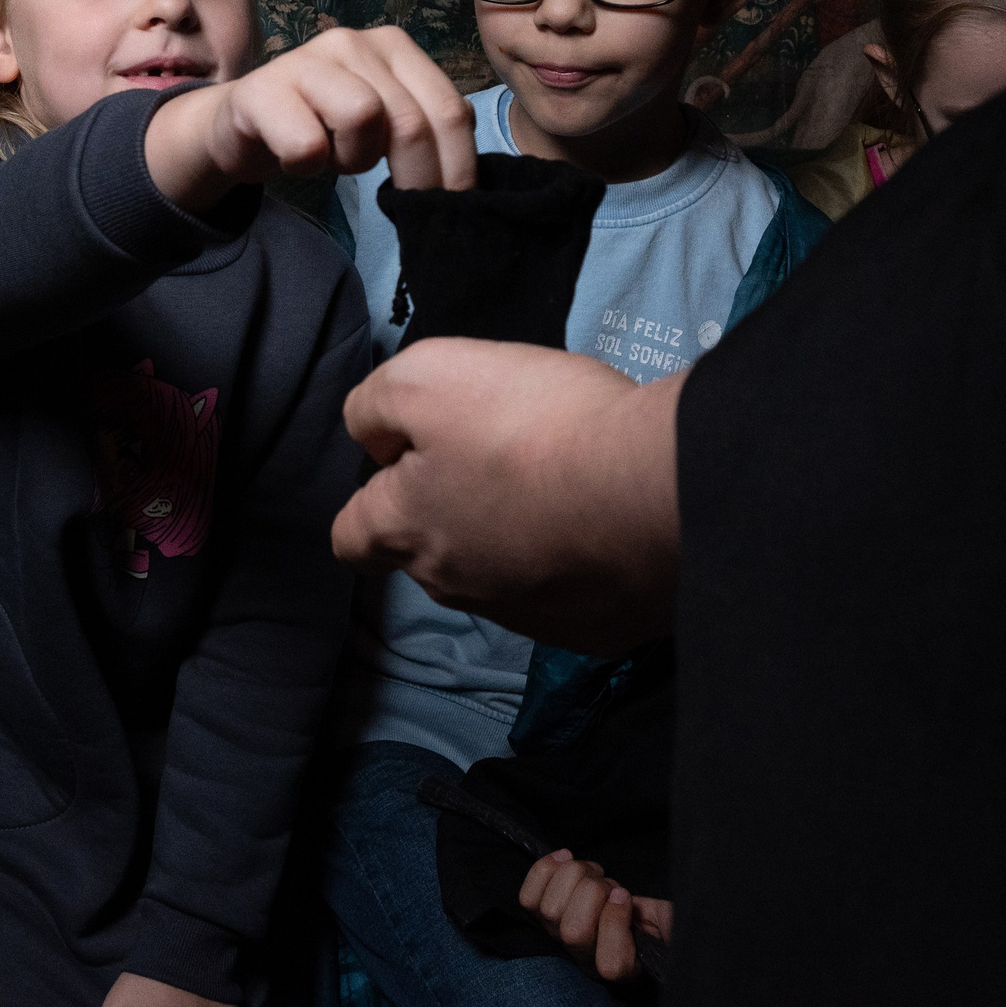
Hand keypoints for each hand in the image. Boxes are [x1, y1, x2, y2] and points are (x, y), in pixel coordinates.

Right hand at [144, 24, 475, 211]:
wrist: (239, 124)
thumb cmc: (320, 126)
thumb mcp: (382, 126)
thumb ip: (424, 130)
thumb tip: (468, 177)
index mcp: (394, 46)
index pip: (450, 109)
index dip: (458, 166)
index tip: (452, 205)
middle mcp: (353, 41)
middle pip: (412, 120)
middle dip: (415, 176)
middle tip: (401, 205)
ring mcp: (306, 59)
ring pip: (363, 118)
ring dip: (353, 158)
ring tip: (333, 158)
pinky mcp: (261, 89)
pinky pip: (306, 142)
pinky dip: (306, 164)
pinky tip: (294, 157)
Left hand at [335, 341, 681, 652]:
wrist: (655, 490)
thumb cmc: (530, 425)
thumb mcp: (424, 375)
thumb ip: (375, 407)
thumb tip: (375, 441)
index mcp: (406, 530)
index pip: (350, 538)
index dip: (370, 500)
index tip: (409, 461)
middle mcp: (454, 586)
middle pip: (429, 554)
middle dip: (449, 511)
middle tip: (500, 458)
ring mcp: (526, 617)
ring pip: (496, 576)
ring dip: (513, 538)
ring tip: (559, 488)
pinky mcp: (592, 630)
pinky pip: (565, 595)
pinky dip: (572, 564)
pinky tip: (603, 526)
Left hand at [521, 849, 670, 981]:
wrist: (625, 914)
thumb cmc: (653, 920)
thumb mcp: (672, 925)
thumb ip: (670, 925)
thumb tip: (648, 915)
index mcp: (622, 969)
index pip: (609, 964)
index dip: (616, 921)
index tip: (627, 897)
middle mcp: (585, 960)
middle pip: (573, 931)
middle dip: (594, 893)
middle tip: (609, 884)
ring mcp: (559, 939)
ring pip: (550, 910)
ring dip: (574, 878)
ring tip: (592, 873)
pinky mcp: (541, 916)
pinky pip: (528, 898)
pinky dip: (544, 870)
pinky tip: (565, 858)